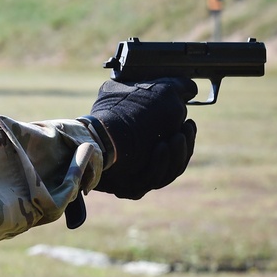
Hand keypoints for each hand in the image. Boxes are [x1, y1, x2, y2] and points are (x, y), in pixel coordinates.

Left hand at [86, 78, 197, 199]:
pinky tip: (160, 146)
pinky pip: (149, 181)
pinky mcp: (126, 189)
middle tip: (185, 128)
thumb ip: (168, 93)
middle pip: (175, 166)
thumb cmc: (112, 115)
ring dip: (177, 154)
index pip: (177, 154)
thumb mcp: (143, 97)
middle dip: (185, 146)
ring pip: (167, 175)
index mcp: (150, 154)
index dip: (187, 141)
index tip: (189, 123)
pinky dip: (158, 164)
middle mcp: (143, 171)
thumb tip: (190, 87)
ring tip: (176, 136)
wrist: (86, 132)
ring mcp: (135, 182)